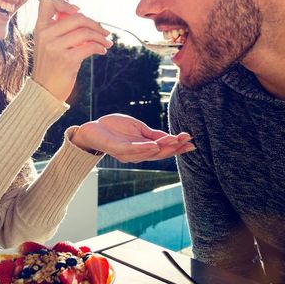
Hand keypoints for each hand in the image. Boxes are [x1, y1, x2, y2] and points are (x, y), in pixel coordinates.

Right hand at [31, 0, 112, 100]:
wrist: (45, 90)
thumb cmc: (51, 64)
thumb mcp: (49, 42)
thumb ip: (58, 24)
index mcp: (40, 27)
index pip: (47, 2)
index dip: (64, 2)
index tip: (77, 10)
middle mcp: (45, 35)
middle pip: (76, 17)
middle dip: (95, 23)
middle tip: (104, 31)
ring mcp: (55, 47)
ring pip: (85, 32)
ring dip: (101, 37)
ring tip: (107, 42)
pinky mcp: (66, 60)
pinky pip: (89, 47)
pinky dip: (99, 47)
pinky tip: (102, 51)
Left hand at [71, 114, 193, 162]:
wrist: (93, 129)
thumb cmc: (115, 129)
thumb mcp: (138, 128)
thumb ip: (152, 134)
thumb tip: (170, 137)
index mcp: (144, 148)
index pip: (163, 149)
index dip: (177, 147)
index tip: (191, 142)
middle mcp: (137, 154)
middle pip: (159, 153)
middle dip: (174, 148)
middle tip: (188, 142)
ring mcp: (127, 153)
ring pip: (148, 153)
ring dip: (162, 148)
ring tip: (175, 141)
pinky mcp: (116, 149)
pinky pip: (131, 150)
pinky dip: (143, 148)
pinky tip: (153, 144)